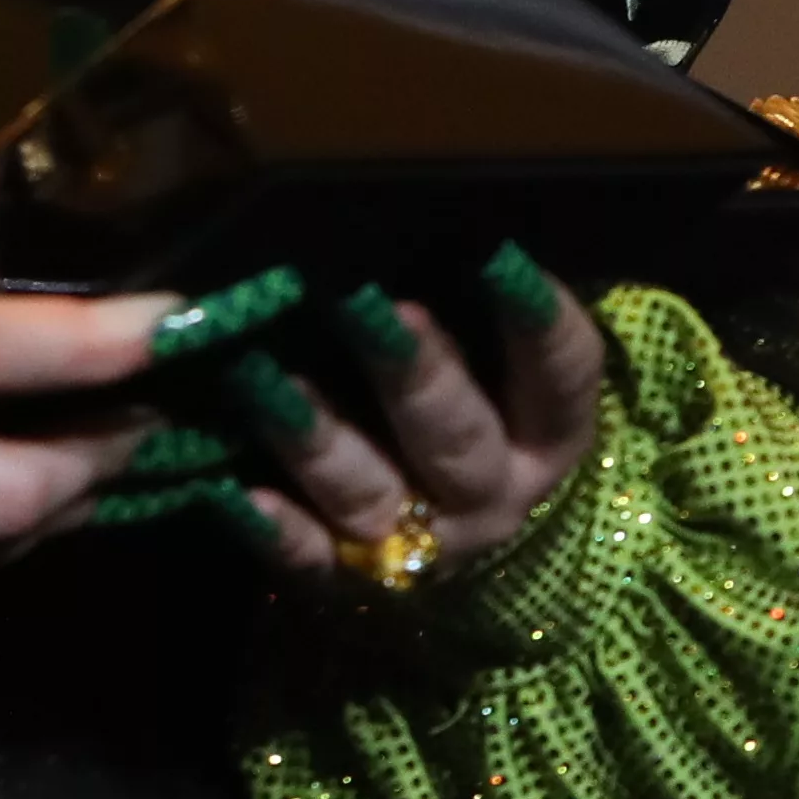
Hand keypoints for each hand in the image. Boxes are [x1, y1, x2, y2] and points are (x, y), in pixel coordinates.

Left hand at [237, 272, 610, 588]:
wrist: (465, 549)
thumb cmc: (483, 411)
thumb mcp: (507, 371)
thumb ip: (480, 309)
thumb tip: (430, 220)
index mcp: (547, 435)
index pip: (562, 375)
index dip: (541, 321)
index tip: (501, 257)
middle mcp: (492, 493)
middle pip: (458, 437)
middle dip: (415, 373)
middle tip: (370, 307)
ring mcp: (420, 543)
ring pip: (371, 492)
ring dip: (319, 437)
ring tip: (267, 380)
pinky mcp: (347, 578)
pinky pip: (310, 558)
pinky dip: (276, 530)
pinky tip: (236, 492)